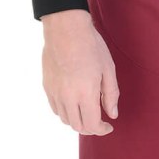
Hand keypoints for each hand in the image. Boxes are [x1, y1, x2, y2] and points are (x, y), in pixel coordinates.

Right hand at [40, 9, 119, 133]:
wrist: (65, 28)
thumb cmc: (91, 46)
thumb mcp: (108, 69)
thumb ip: (111, 94)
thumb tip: (112, 114)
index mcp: (85, 94)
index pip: (92, 125)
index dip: (102, 130)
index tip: (108, 126)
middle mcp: (67, 97)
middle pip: (77, 126)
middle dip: (90, 128)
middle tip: (99, 122)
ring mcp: (55, 92)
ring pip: (65, 119)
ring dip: (77, 121)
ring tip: (87, 112)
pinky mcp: (46, 86)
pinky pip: (55, 108)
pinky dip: (65, 112)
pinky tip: (73, 104)